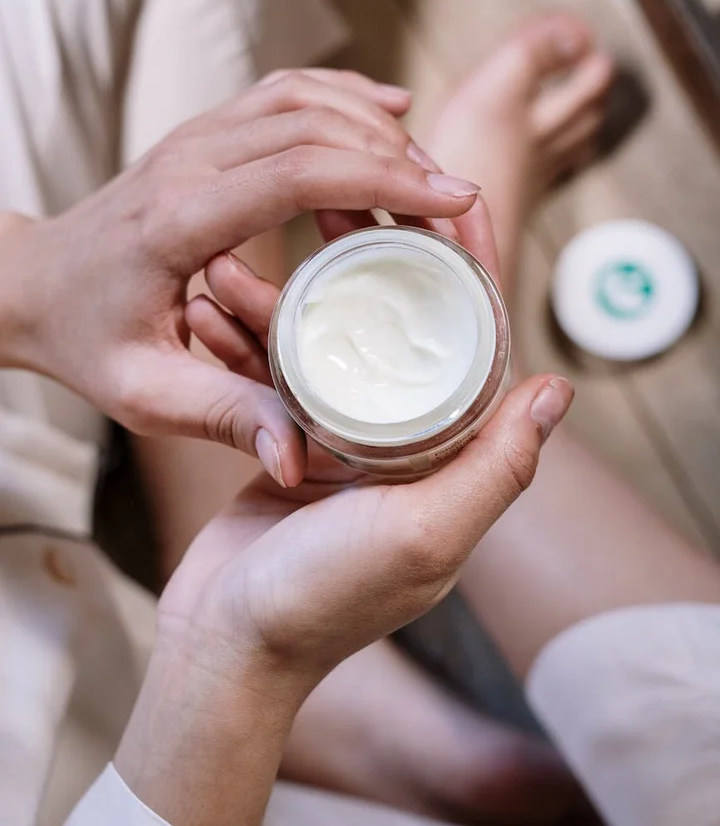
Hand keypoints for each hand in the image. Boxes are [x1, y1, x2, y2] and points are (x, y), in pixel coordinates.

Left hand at [1, 69, 479, 483]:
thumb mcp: (147, 394)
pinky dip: (346, 94)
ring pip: (306, 95)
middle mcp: (190, 162)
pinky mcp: (208, 136)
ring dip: (378, 126)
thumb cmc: (89, 338)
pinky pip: (286, 91)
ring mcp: (198, 138)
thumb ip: (228, 419)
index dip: (382, 179)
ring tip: (430, 175)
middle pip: (315, 123)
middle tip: (459, 203)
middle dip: (402, 156)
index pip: (296, 171)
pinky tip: (390, 111)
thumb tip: (299, 460)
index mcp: (179, 221)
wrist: (37, 285)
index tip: (452, 199)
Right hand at [159, 199, 574, 682]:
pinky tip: (208, 310)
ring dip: (281, 300)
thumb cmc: (325, 601)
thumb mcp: (424, 535)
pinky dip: (240, 345)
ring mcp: (341, 441)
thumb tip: (557, 388)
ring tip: (237, 259)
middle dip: (367, 263)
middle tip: (332, 203)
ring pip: (321, 344)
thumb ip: (496, 468)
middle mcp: (402, 444)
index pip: (473, 345)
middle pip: (394, 328)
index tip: (451, 200)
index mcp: (447, 459)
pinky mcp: (286, 443)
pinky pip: (268, 376)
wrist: (228, 648)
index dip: (470, 273)